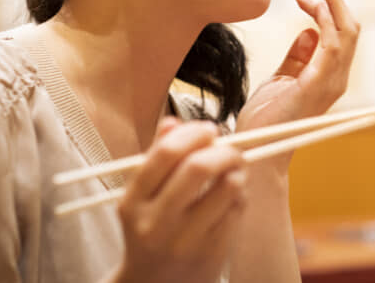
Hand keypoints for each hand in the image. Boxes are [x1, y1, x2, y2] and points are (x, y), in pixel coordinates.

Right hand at [113, 118, 245, 282]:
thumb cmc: (151, 230)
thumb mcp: (142, 197)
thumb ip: (156, 158)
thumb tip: (173, 122)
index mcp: (133, 203)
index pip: (166, 153)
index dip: (194, 133)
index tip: (209, 129)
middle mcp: (156, 223)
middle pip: (199, 167)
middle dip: (223, 148)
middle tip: (230, 147)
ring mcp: (185, 240)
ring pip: (227, 187)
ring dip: (238, 169)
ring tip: (235, 168)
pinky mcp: (211, 252)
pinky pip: (237, 208)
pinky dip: (241, 193)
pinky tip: (233, 194)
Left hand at [235, 0, 359, 165]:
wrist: (255, 147)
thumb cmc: (266, 118)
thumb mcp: (281, 79)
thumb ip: (297, 57)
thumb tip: (308, 32)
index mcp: (329, 77)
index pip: (341, 35)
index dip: (329, 10)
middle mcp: (336, 79)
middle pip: (350, 29)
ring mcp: (330, 83)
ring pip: (346, 33)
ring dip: (333, 3)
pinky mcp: (317, 86)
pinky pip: (332, 47)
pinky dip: (327, 22)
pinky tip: (312, 7)